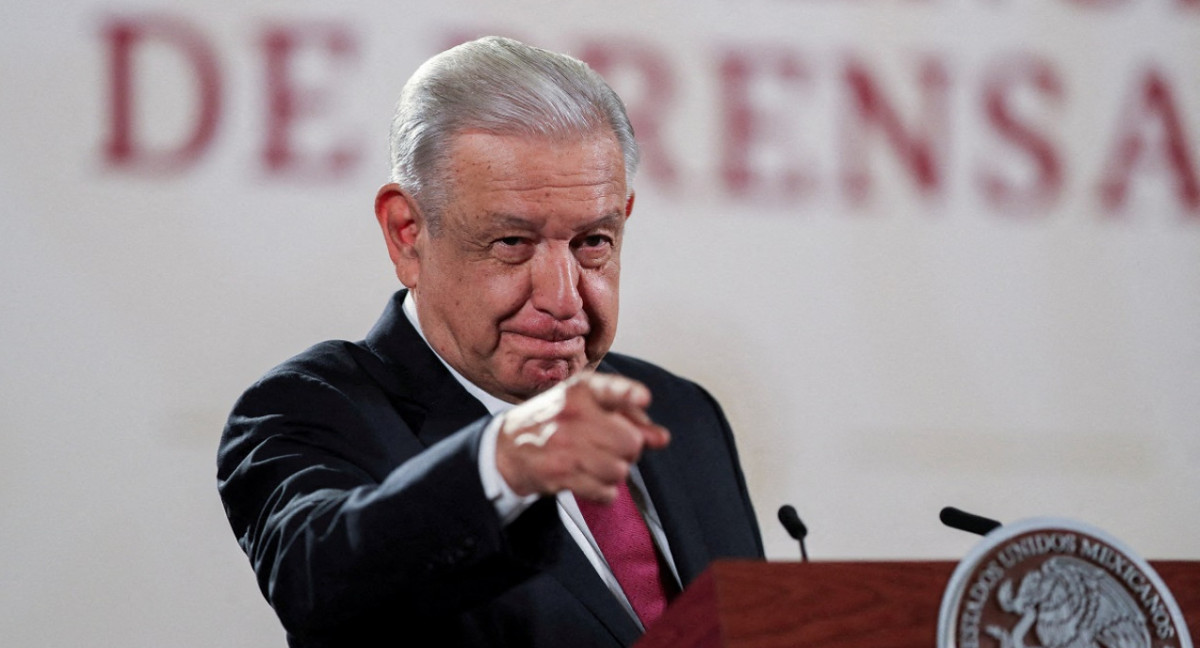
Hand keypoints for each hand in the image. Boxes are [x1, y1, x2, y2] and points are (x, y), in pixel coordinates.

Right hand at [494, 372, 669, 503]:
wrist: (508, 448)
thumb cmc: (555, 422)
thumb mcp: (588, 407)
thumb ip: (630, 418)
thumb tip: (662, 438)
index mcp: (580, 390)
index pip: (611, 389)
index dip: (630, 394)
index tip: (643, 399)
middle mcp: (572, 414)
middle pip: (631, 441)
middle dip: (629, 450)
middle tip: (612, 448)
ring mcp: (564, 444)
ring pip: (620, 469)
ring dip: (615, 472)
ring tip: (597, 463)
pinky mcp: (560, 473)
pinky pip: (605, 491)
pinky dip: (604, 491)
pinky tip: (590, 479)